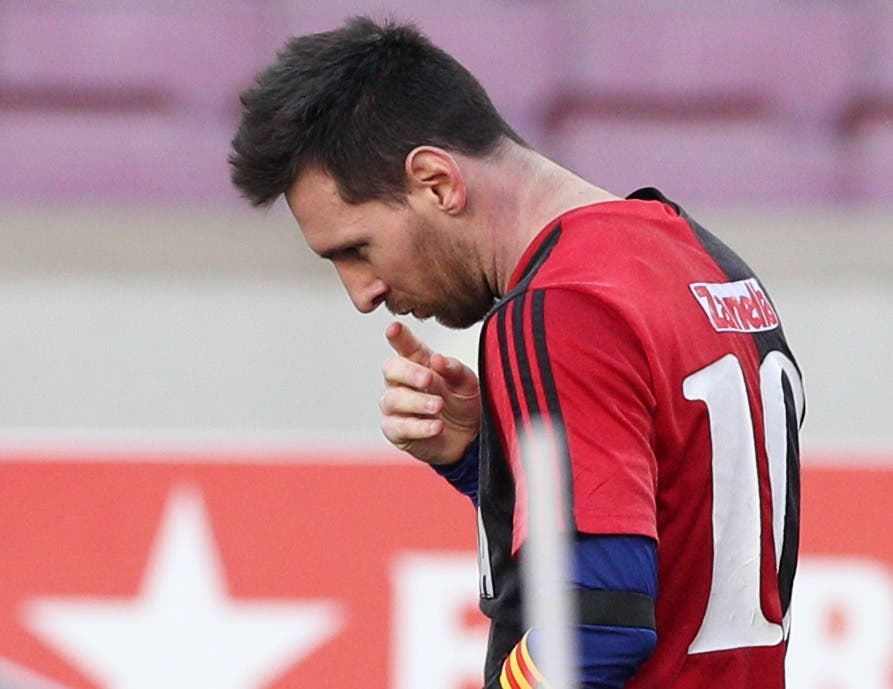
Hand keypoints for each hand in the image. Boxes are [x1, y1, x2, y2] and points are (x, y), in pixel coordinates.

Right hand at [379, 321, 480, 464]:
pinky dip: (418, 427)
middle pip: (391, 369)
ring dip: (417, 402)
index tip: (394, 328)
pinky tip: (437, 426)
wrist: (469, 437)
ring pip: (392, 399)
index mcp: (419, 363)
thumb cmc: (464, 402)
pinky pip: (398, 427)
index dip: (398, 336)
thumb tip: (437, 359)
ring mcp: (396, 407)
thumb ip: (454, 370)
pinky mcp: (396, 431)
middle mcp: (402, 382)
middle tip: (429, 379)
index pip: (405, 345)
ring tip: (439, 405)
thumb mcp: (467, 383)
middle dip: (409, 372)